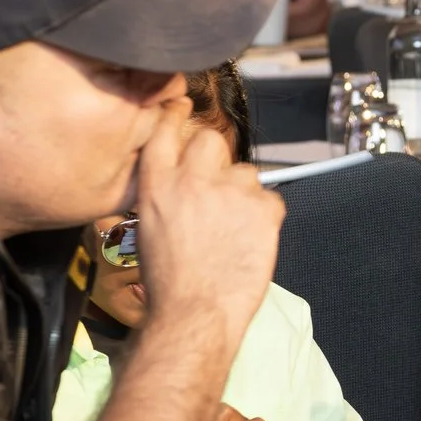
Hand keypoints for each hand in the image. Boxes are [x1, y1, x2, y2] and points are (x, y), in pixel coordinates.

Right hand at [132, 97, 282, 344]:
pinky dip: (264, 216)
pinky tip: (249, 241)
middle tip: (218, 189)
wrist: (194, 313)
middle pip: (212, 140)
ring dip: (242, 193)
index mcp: (157, 186)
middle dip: (217, 158)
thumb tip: (185, 179)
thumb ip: (166, 194)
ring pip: (246, 172)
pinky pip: (271, 199)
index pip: (164, 132)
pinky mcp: (264, 208)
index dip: (175, 115)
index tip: (181, 107)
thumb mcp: (150, 228)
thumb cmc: (169, 283)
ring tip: (231, 230)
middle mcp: (193, 180)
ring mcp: (231, 192)